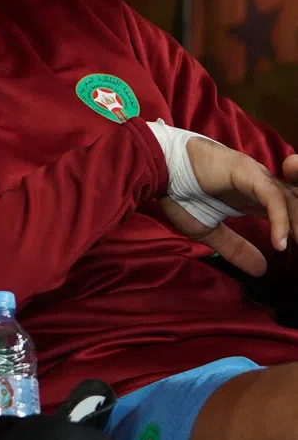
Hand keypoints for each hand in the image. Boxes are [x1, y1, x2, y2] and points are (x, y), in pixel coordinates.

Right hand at [159, 144, 297, 275]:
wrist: (157, 169)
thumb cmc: (177, 193)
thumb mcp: (208, 230)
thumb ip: (234, 248)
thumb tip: (262, 270)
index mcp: (254, 196)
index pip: (288, 213)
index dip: (295, 231)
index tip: (295, 252)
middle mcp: (261, 183)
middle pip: (296, 205)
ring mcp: (256, 175)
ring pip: (291, 201)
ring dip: (297, 226)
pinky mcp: (248, 172)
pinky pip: (272, 198)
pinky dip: (280, 221)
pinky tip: (280, 244)